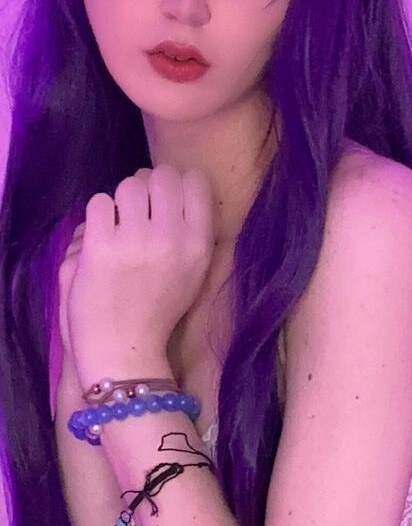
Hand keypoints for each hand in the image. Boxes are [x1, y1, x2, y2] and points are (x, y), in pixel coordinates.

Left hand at [64, 164, 215, 383]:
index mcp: (200, 244)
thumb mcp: (194, 272)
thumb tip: (169, 185)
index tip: (164, 202)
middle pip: (161, 175)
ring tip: (118, 227)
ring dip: (121, 202)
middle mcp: (173, 236)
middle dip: (147, 187)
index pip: (194, 180)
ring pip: (129, 185)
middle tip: (138, 213)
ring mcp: (136, 240)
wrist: (125, 350)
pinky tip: (100, 238)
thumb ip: (191, 229)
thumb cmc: (158, 313)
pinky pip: (100, 203)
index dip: (176, 184)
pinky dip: (98, 216)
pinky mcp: (102, 246)